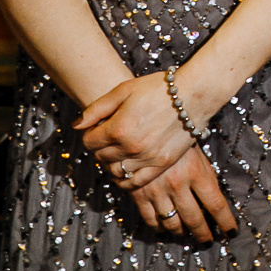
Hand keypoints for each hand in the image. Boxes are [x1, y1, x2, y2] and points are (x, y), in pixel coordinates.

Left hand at [77, 72, 195, 190]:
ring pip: (116, 171)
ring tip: (119, 151)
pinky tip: (126, 170)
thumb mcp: (124, 90)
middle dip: (101, 148)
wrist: (194, 94)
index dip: (91, 133)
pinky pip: (135, 183)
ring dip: (112, 163)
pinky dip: (126, 180)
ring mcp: (146, 158)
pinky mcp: (161, 165)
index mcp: (117, 128)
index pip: (89, 141)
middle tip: (109, 138)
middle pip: (101, 157)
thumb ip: (97, 108)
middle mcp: (129, 147)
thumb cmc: (158, 88)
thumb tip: (77, 125)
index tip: (99, 128)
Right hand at [129, 144, 236, 243]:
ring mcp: (157, 191)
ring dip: (181, 232)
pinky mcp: (139, 194)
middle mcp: (178, 185)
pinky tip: (165, 228)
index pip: (216, 205)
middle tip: (208, 241)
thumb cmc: (177, 140)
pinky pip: (150, 219)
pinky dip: (159, 227)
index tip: (231, 232)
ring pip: (172, 223)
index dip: (225, 222)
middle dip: (203, 234)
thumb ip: (206, 178)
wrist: (144, 130)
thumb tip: (214, 205)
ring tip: (187, 234)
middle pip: (194, 219)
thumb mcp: (198, 154)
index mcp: (197, 172)